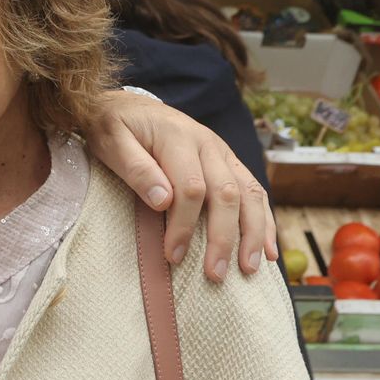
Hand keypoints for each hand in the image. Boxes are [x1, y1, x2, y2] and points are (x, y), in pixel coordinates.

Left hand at [86, 90, 274, 281]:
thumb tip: (162, 200)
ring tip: (249, 269)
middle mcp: (208, 144)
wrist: (127, 105)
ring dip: (252, 233)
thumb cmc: (115, 126)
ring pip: (249, 193)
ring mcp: (222, 153)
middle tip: (215, 274)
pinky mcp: (228, 162)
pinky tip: (268, 249)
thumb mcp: (111, 141)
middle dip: (224, 237)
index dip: (184, 225)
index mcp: (178, 138)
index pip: (190, 188)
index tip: (174, 255)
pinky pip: (254, 191)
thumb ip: (135, 168)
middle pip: (226, 194)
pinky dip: (263, 221)